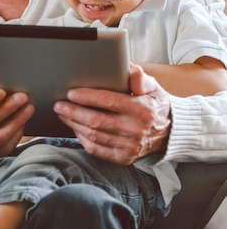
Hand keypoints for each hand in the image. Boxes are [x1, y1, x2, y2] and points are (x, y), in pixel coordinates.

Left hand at [53, 64, 170, 164]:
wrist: (169, 132)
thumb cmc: (154, 104)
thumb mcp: (153, 87)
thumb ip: (140, 78)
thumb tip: (130, 69)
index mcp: (141, 109)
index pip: (109, 101)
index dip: (87, 97)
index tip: (71, 93)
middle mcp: (135, 130)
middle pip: (96, 121)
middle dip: (73, 112)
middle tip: (59, 104)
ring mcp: (129, 147)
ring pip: (94, 136)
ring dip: (74, 125)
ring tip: (63, 114)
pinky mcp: (124, 158)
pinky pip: (97, 150)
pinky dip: (83, 139)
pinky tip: (75, 128)